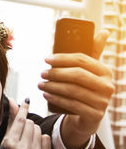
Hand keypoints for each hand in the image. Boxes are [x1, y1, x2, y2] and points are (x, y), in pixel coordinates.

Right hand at [0, 99, 50, 148]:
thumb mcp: (6, 135)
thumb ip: (11, 117)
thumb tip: (12, 100)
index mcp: (11, 143)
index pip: (20, 120)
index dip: (24, 109)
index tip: (27, 101)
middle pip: (30, 123)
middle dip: (26, 124)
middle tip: (20, 134)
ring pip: (38, 129)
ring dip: (33, 131)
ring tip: (26, 140)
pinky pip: (46, 137)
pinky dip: (41, 138)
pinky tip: (34, 145)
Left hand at [38, 30, 113, 148]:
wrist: (87, 115)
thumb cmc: (84, 87)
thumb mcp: (88, 71)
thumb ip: (92, 52)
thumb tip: (104, 32)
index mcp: (105, 71)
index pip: (82, 60)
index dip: (62, 58)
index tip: (46, 59)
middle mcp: (107, 86)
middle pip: (77, 75)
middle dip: (56, 73)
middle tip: (42, 73)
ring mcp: (103, 102)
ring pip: (73, 90)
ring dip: (53, 86)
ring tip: (41, 84)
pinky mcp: (95, 115)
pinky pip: (72, 104)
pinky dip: (56, 98)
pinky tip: (46, 94)